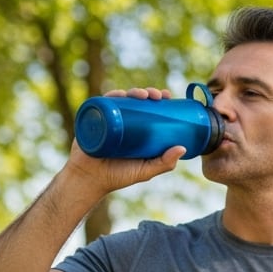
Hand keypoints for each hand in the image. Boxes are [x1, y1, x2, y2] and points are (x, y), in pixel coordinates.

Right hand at [63, 86, 185, 197]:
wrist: (90, 179)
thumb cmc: (118, 176)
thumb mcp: (145, 171)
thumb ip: (164, 163)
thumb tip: (183, 148)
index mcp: (137, 130)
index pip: (149, 110)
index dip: (159, 100)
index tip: (168, 96)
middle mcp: (123, 121)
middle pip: (137, 101)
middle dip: (148, 93)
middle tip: (157, 96)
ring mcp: (108, 119)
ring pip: (121, 100)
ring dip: (133, 92)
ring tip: (142, 95)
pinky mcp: (94, 120)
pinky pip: (101, 104)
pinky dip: (110, 96)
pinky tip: (120, 95)